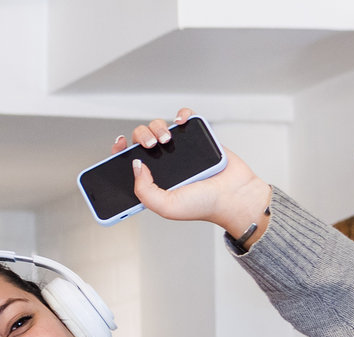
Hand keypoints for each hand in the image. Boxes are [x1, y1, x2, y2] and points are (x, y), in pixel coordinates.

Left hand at [110, 107, 273, 246]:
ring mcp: (180, 150)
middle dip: (142, 136)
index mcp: (152, 181)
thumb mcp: (165, 206)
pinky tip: (181, 121)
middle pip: (142, 139)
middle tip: (151, 145)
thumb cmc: (203, 205)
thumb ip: (144, 190)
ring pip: (160, 126)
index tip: (120, 143)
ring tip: (167, 138)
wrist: (234, 195)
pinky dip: (181, 114)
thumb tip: (135, 164)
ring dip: (158, 126)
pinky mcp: (197, 138)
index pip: (128, 162)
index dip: (120, 151)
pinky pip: (185, 118)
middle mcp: (164, 164)